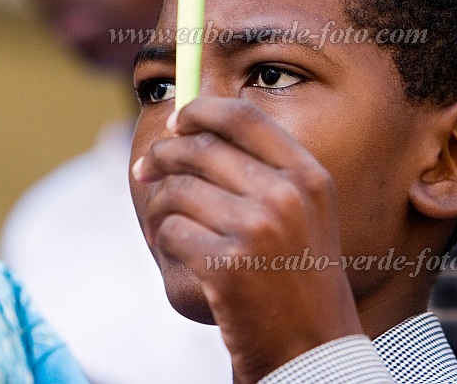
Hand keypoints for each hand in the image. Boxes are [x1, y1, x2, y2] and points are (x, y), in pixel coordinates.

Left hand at [133, 96, 362, 383]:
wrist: (311, 346)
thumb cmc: (296, 273)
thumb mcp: (303, 210)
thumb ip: (260, 167)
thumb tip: (187, 132)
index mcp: (308, 174)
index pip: (245, 116)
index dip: (202, 110)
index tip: (178, 120)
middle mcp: (287, 195)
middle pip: (202, 148)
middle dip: (163, 155)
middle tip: (145, 169)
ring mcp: (258, 229)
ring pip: (178, 190)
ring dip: (158, 205)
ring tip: (161, 223)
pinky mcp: (227, 265)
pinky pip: (172, 231)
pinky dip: (166, 239)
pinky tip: (176, 251)